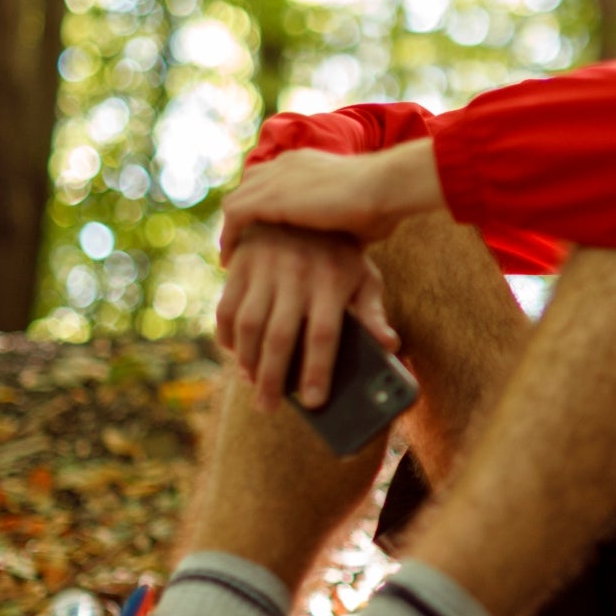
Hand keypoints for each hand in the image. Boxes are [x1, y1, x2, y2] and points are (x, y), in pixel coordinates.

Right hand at [215, 225, 398, 413]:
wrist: (303, 208)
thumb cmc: (340, 255)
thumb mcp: (363, 276)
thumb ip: (373, 311)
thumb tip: (389, 345)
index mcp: (332, 280)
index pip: (324, 335)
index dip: (318, 371)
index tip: (314, 403)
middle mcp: (297, 274)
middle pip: (280, 337)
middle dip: (273, 379)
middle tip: (268, 407)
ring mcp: (265, 267)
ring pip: (249, 325)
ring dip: (247, 361)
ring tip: (253, 384)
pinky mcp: (241, 263)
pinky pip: (226, 307)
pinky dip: (226, 336)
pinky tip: (235, 354)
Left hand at [219, 140, 443, 264]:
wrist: (385, 187)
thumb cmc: (384, 204)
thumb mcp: (358, 213)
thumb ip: (342, 224)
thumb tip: (348, 249)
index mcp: (308, 163)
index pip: (273, 179)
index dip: (264, 204)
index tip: (263, 232)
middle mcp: (287, 163)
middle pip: (249, 186)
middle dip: (242, 215)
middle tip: (242, 245)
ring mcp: (277, 177)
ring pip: (236, 201)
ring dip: (232, 229)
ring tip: (232, 258)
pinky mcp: (270, 196)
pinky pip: (235, 217)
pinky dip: (230, 238)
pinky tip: (232, 262)